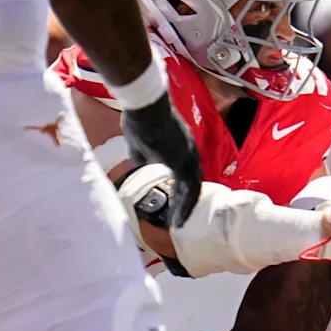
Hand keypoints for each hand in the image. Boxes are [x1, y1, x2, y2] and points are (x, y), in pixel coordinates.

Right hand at [121, 93, 202, 226]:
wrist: (144, 107)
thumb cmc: (140, 118)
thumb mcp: (137, 141)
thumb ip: (140, 153)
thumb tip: (139, 162)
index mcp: (181, 145)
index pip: (186, 170)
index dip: (180, 186)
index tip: (174, 198)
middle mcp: (189, 151)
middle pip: (192, 180)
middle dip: (185, 200)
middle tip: (178, 216)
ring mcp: (188, 156)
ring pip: (193, 188)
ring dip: (185, 207)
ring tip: (178, 223)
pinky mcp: (183, 163)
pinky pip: (189, 190)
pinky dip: (184, 206)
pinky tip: (177, 218)